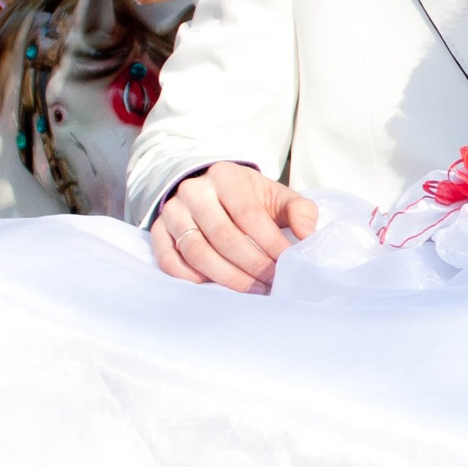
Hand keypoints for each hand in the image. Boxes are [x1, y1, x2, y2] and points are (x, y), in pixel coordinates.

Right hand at [151, 162, 319, 292]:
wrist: (211, 191)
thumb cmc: (250, 198)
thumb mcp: (276, 196)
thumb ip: (299, 211)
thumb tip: (307, 235)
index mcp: (225, 177)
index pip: (248, 214)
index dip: (269, 242)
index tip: (287, 263)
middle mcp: (194, 191)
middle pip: (223, 236)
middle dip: (251, 265)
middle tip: (272, 283)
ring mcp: (173, 212)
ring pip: (197, 251)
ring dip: (227, 277)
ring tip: (253, 290)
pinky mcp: (160, 231)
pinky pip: (169, 260)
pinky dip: (191, 278)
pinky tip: (216, 287)